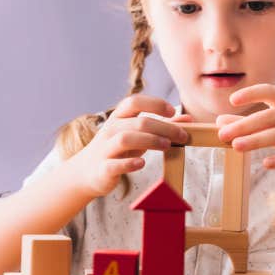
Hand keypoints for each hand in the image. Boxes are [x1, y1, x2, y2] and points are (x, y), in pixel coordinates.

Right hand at [71, 95, 190, 197]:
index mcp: (119, 118)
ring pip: (125, 139)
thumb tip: (187, 119)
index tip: (172, 111)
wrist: (87, 172)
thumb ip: (162, 126)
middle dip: (163, 127)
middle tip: (182, 136)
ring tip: (167, 146)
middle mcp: (111, 130)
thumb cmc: (118, 150)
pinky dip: (129, 163)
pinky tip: (142, 163)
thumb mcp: (138, 135)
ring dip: (149, 141)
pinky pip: (114, 164)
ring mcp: (105, 149)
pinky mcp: (103, 168)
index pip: (134, 102)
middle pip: (138, 122)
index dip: (154, 104)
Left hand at [214, 84, 274, 174]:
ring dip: (257, 140)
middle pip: (270, 116)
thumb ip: (249, 124)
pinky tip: (266, 164)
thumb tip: (220, 122)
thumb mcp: (273, 126)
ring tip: (236, 146)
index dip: (252, 93)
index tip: (232, 100)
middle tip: (223, 134)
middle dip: (245, 125)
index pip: (271, 91)